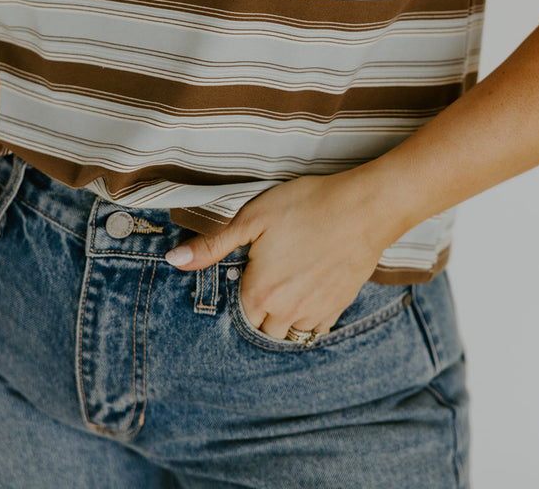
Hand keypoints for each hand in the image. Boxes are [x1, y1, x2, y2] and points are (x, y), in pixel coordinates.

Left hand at [165, 169, 395, 339]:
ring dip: (283, 318)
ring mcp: (315, 312)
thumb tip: (174, 261)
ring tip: (286, 286)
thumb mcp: (253, 217)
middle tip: (266, 279)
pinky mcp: (338, 307)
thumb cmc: (307, 205)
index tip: (247, 274)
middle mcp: (286, 312)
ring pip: (289, 332)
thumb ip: (213, 244)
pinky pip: (315, 329)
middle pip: (262, 329)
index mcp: (260, 292)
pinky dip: (308, 318)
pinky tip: (308, 292)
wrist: (364, 208)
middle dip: (259, 311)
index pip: (238, 314)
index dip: (240, 293)